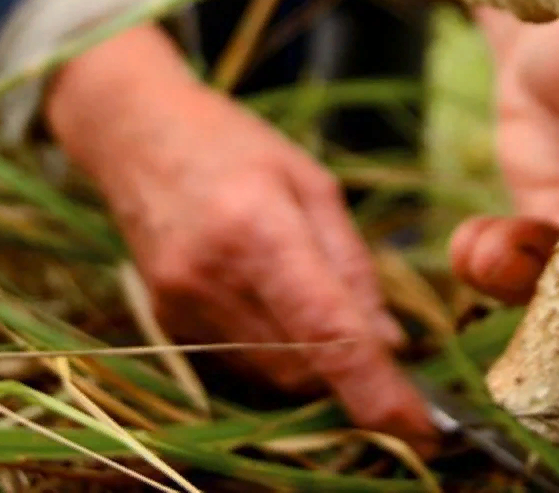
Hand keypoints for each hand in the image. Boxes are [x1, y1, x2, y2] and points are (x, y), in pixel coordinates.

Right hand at [45, 25, 436, 453]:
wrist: (137, 133)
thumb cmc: (238, 145)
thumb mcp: (313, 183)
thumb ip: (351, 265)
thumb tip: (389, 342)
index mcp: (259, 229)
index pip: (326, 331)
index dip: (376, 389)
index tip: (421, 426)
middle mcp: (213, 277)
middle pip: (303, 366)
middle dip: (353, 370)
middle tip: (384, 344)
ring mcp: (181, 305)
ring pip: (273, 375)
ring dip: (315, 363)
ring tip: (322, 302)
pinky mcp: (166, 320)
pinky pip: (241, 360)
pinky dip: (278, 349)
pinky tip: (278, 301)